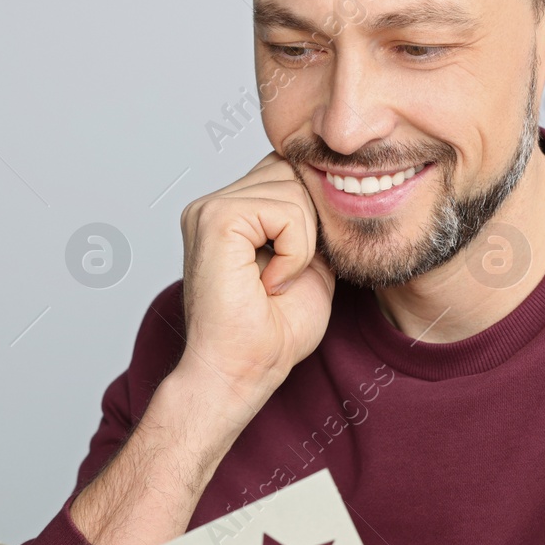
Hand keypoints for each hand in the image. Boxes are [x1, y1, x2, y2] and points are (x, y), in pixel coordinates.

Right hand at [176, 151, 336, 403]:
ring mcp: (209, 208)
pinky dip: (294, 252)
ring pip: (293, 188)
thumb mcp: (311, 266)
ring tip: (277, 284)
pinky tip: (272, 284)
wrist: (240, 373)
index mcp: (230, 213)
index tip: (301, 266)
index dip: (311, 214)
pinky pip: (285, 211)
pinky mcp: (215, 219)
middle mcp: (214, 204)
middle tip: (290, 276)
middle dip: (310, 224)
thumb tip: (335, 188)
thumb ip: (314, 224)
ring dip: (303, 244)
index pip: (287, 172)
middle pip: (292, 171)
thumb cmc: (270, 335)